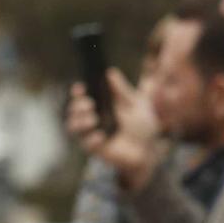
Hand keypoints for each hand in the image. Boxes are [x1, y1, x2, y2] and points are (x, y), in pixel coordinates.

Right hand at [66, 69, 161, 190]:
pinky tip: (101, 135)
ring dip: (80, 122)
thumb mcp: (136, 103)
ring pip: (73, 127)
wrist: (150, 148)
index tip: (80, 87)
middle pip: (73, 112)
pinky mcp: (96, 149)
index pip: (81, 98)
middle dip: (77, 107)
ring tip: (93, 120)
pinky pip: (86, 144)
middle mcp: (92, 120)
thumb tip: (111, 73)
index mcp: (100, 107)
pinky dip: (92, 139)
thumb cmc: (142, 125)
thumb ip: (122, 90)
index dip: (77, 93)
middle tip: (90, 105)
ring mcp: (92, 135)